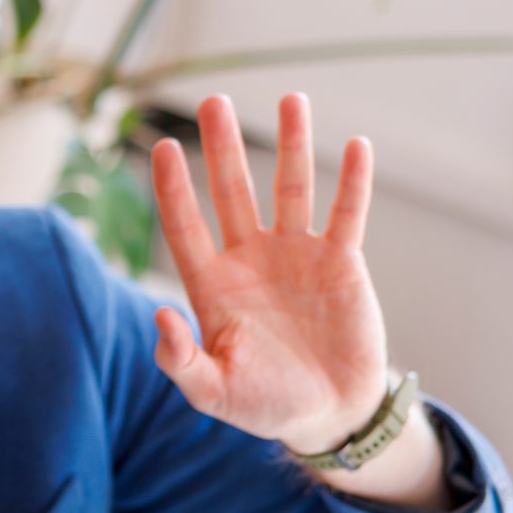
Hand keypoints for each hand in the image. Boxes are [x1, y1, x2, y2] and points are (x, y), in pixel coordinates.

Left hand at [149, 93, 388, 454]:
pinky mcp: (342, 262)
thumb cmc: (265, 404)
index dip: (174, 189)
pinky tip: (354, 145)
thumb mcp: (214, 392)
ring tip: (290, 98)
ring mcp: (296, 256)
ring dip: (290, 145)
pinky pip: (346, 213)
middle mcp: (250, 259)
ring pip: (290, 189)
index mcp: (213, 286)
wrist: (328, 413)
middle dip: (223, 148)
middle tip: (214, 102)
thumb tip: (158, 315)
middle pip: (232, 192)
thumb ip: (181, 360)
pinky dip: (351, 181)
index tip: (165, 149)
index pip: (185, 226)